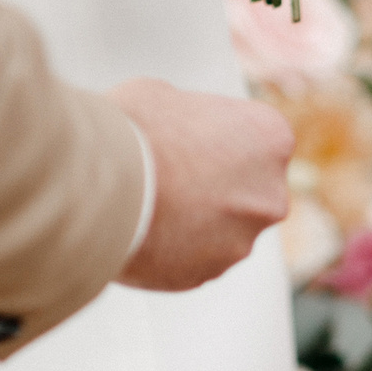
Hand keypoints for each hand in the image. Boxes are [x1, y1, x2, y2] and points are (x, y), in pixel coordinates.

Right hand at [110, 78, 294, 291]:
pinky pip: (193, 258)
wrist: (100, 188)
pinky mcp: (209, 273)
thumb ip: (192, 119)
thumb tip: (182, 130)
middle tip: (169, 173)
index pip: (256, 137)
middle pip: (245, 189)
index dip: (216, 135)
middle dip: (213, 183)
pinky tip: (140, 230)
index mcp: (271, 139)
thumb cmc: (135, 129)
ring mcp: (242, 241)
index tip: (187, 136)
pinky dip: (172, 247)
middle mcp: (270, 196)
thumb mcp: (166, 97)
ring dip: (193, 219)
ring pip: (221, 229)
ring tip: (146, 203)